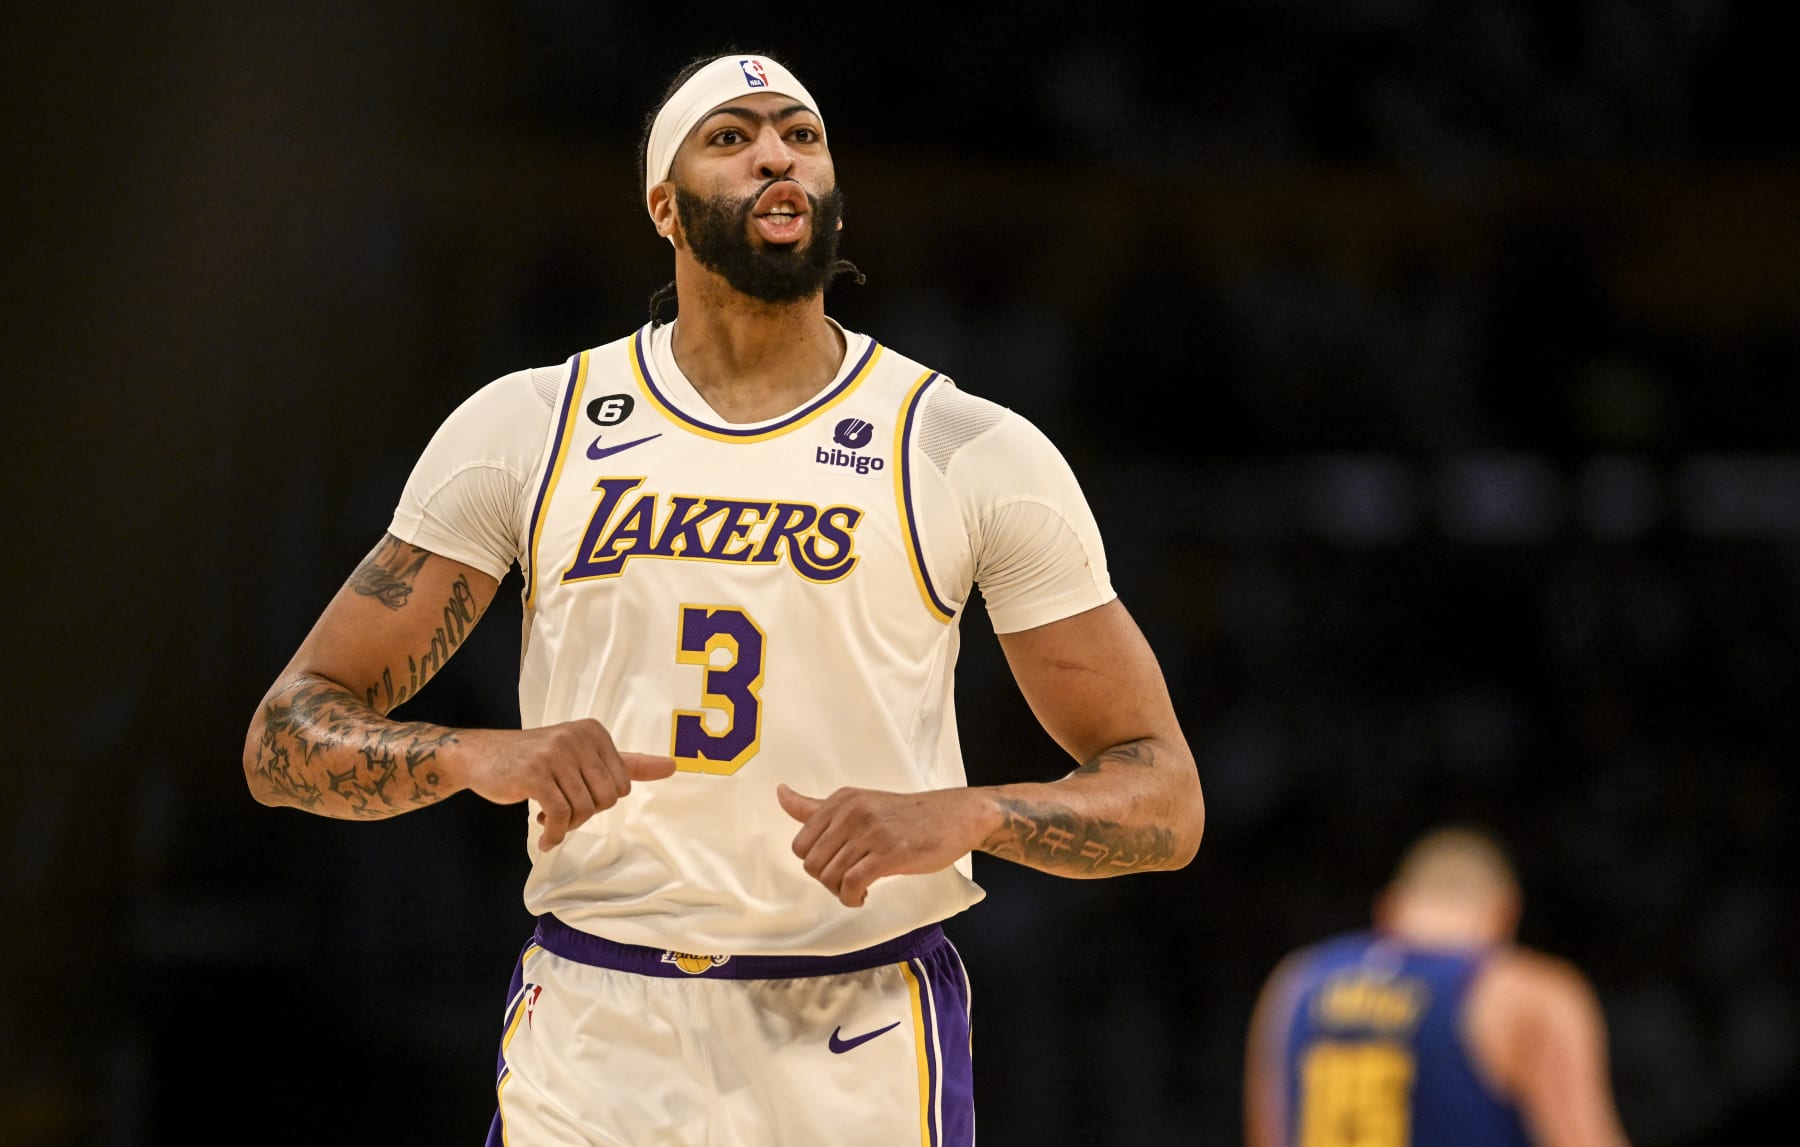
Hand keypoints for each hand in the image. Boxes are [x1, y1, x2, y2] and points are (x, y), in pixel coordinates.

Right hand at [456, 720, 676, 849]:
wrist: (480, 755)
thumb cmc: (535, 760)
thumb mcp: (583, 757)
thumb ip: (628, 764)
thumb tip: (672, 766)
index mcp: (594, 732)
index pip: (621, 785)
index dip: (600, 802)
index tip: (576, 798)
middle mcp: (578, 737)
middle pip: (606, 799)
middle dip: (584, 814)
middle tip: (560, 811)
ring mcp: (556, 753)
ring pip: (582, 809)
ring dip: (565, 825)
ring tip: (547, 818)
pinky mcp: (534, 772)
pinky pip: (559, 815)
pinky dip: (553, 833)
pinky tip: (542, 835)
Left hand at [777, 784, 983, 906]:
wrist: (955, 816)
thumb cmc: (906, 814)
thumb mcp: (858, 803)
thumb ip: (817, 806)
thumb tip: (780, 794)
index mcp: (841, 800)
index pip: (801, 844)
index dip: (815, 864)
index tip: (834, 867)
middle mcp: (852, 812)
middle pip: (812, 863)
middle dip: (826, 881)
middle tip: (847, 881)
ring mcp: (870, 832)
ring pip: (830, 876)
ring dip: (840, 893)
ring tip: (856, 891)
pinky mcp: (889, 853)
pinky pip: (852, 884)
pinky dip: (852, 898)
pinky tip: (863, 897)